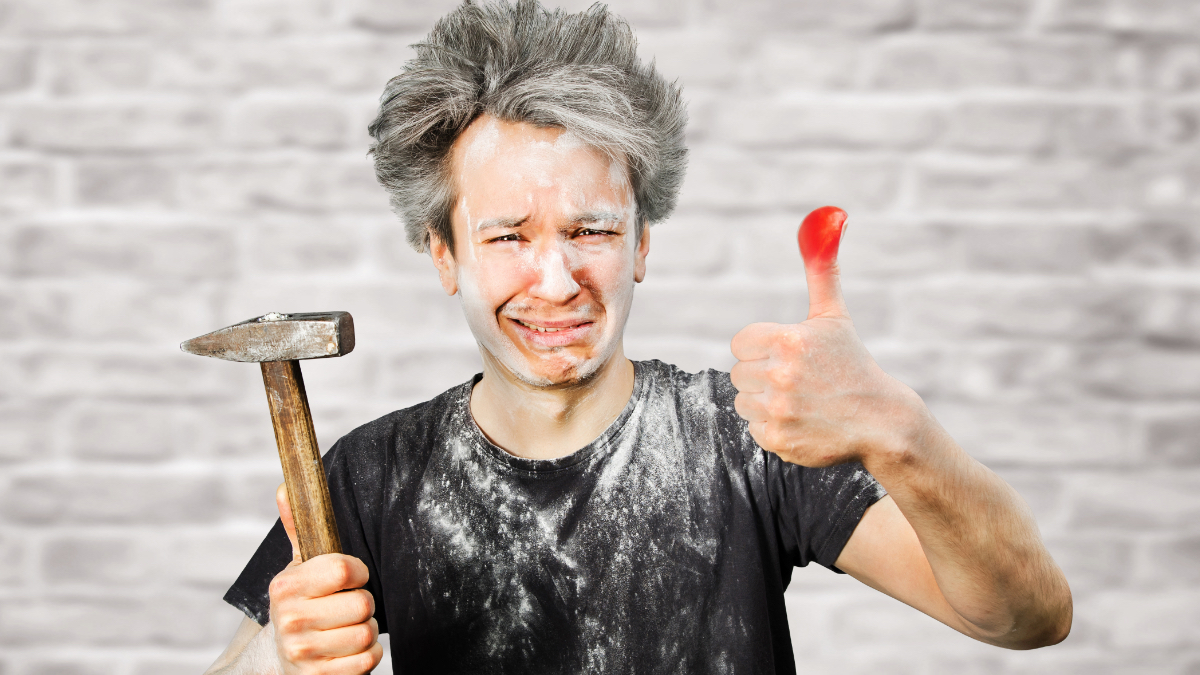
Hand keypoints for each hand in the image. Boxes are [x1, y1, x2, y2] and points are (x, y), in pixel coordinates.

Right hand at [268, 484, 383, 674]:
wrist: (281, 660)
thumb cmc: (301, 605)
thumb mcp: (297, 568)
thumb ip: (298, 528)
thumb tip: (287, 486)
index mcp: (285, 587)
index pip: (343, 569)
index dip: (357, 571)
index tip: (349, 576)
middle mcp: (290, 621)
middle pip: (362, 603)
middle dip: (362, 604)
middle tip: (345, 607)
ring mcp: (304, 653)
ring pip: (368, 633)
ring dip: (366, 631)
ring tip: (345, 628)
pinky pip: (368, 660)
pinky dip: (367, 655)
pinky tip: (348, 651)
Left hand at [730, 206, 920, 467]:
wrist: (881, 422)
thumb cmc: (852, 364)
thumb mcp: (833, 316)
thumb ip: (821, 269)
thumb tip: (828, 217)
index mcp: (787, 340)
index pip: (741, 343)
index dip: (762, 349)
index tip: (788, 356)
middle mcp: (780, 375)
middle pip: (739, 373)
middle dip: (764, 376)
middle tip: (799, 381)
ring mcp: (778, 410)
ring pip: (743, 401)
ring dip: (765, 402)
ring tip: (800, 401)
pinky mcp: (777, 439)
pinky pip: (754, 428)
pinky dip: (773, 427)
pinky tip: (801, 422)